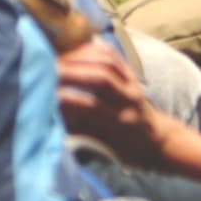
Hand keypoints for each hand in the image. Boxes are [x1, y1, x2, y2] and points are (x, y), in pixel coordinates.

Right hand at [56, 42, 176, 169]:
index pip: (91, 106)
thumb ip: (80, 130)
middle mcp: (129, 100)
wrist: (156, 140)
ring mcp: (132, 83)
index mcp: (122, 123)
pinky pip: (110, 54)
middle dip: (69, 72)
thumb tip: (51, 117)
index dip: (66, 100)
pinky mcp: (131, 72)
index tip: (44, 97)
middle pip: (99, 78)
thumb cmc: (125, 149)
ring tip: (53, 61)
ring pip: (105, 62)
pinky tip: (71, 54)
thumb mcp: (102, 146)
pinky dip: (89, 50)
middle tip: (43, 71)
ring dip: (76, 58)